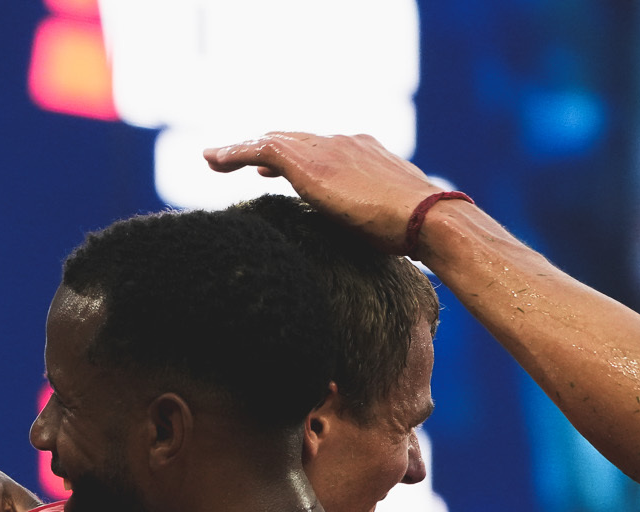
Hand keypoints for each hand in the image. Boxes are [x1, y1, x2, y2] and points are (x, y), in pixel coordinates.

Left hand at [204, 132, 444, 254]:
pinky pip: (261, 148)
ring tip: (213, 159)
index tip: (269, 170)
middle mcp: (343, 142)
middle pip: (292, 140)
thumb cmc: (416, 231)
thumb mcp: (389, 221)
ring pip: (272, 141)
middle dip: (262, 148)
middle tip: (234, 158)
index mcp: (364, 153)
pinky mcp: (309, 162)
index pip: (319, 149)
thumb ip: (370, 220)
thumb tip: (374, 242)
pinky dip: (235, 152)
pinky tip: (214, 160)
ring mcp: (327, 148)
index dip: (291, 158)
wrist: (426, 218)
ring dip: (240, 148)